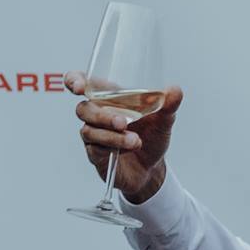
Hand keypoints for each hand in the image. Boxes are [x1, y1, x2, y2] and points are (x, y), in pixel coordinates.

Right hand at [69, 76, 182, 204]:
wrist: (153, 168)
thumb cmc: (151, 137)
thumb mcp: (163, 121)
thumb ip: (168, 105)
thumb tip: (176, 90)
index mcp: (109, 99)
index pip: (83, 83)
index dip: (74, 81)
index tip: (79, 86)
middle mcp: (97, 115)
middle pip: (83, 109)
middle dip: (102, 115)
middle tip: (124, 122)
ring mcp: (94, 135)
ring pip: (89, 131)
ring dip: (113, 136)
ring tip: (136, 141)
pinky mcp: (96, 155)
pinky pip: (95, 149)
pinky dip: (113, 147)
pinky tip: (129, 147)